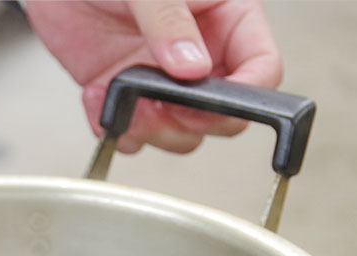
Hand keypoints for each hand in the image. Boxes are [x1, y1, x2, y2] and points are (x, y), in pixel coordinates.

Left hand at [24, 0, 282, 152]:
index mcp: (228, 19)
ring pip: (181, 134)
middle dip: (191, 122)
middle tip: (159, 105)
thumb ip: (170, 22)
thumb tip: (193, 68)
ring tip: (118, 95)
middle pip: (224, 116)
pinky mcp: (130, 97)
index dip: (245, 95)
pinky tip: (95, 97)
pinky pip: (134, 134)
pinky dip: (114, 128)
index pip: (262, 68)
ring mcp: (166, 81)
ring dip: (149, 130)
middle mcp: (203, 55)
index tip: (207, 102)